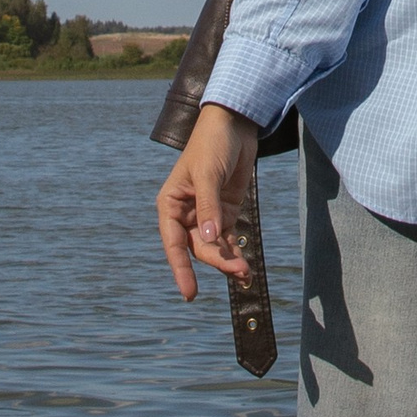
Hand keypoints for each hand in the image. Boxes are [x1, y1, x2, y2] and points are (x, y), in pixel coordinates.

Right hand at [156, 104, 260, 300]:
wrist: (234, 124)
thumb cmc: (212, 144)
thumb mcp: (208, 175)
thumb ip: (209, 206)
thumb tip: (209, 239)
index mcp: (170, 204)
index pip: (173, 243)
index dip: (180, 269)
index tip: (189, 292)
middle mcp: (185, 213)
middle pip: (198, 248)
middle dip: (217, 261)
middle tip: (239, 271)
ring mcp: (206, 214)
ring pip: (213, 247)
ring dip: (228, 260)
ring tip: (246, 274)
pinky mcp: (225, 211)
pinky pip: (227, 238)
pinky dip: (234, 251)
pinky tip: (245, 265)